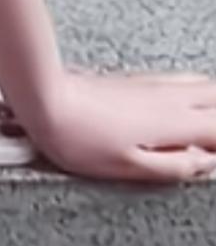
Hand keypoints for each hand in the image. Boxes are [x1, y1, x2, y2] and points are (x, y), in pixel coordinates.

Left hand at [29, 65, 215, 184]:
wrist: (46, 100)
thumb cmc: (79, 137)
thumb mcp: (130, 167)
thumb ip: (175, 166)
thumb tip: (204, 164)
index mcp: (174, 122)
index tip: (213, 156)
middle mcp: (170, 97)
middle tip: (211, 143)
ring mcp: (154, 84)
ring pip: (203, 85)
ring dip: (212, 105)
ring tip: (205, 129)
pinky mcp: (137, 79)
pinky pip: (182, 80)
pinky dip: (194, 93)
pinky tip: (183, 106)